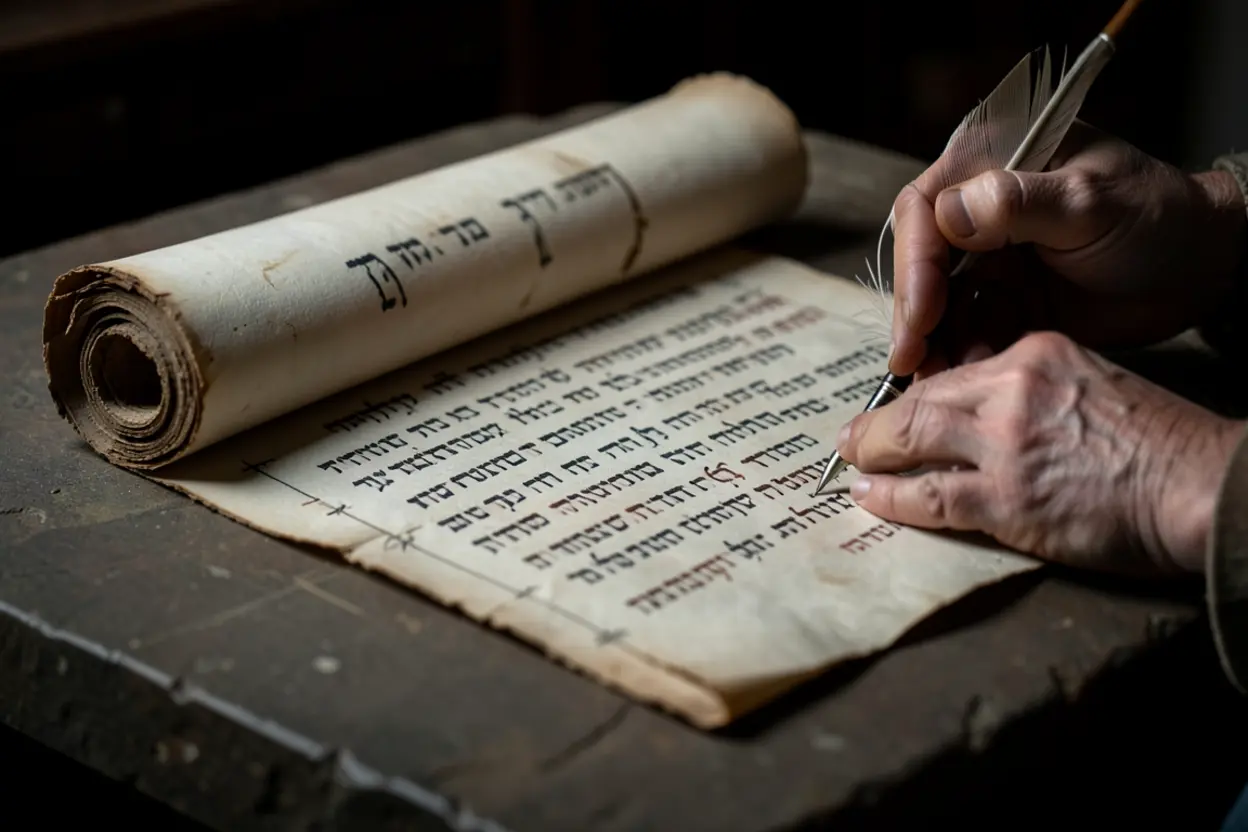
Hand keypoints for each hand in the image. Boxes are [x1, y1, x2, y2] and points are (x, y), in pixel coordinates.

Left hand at [836, 331, 1244, 576]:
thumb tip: (990, 416)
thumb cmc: (1159, 442)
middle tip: (852, 435)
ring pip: (912, 439)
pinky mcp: (1006, 498)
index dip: (920, 392)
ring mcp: (1004, 443)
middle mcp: (1011, 387)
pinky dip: (890, 496)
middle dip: (878, 420)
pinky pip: (928, 495)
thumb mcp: (1094, 383)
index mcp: (1036, 352)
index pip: (958, 369)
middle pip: (922, 398)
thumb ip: (1037, 389)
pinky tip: (868, 497)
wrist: (1201, 484)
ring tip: (850, 462)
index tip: (900, 408)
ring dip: (872, 452)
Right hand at [890, 121, 1247, 377]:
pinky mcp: (999, 299)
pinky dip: (961, 355)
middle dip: (915, 313)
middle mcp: (975, 207)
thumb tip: (949, 213)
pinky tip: (966, 378)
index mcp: (989, 161)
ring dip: (933, 343)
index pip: (923, 208)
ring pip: (935, 303)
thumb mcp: (1090, 202)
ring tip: (937, 381)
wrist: (1199, 268)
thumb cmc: (1156, 217)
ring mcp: (986, 257)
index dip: (915, 263)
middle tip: (912, 360)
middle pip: (919, 261)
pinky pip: (964, 330)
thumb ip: (1017, 202)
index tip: (923, 314)